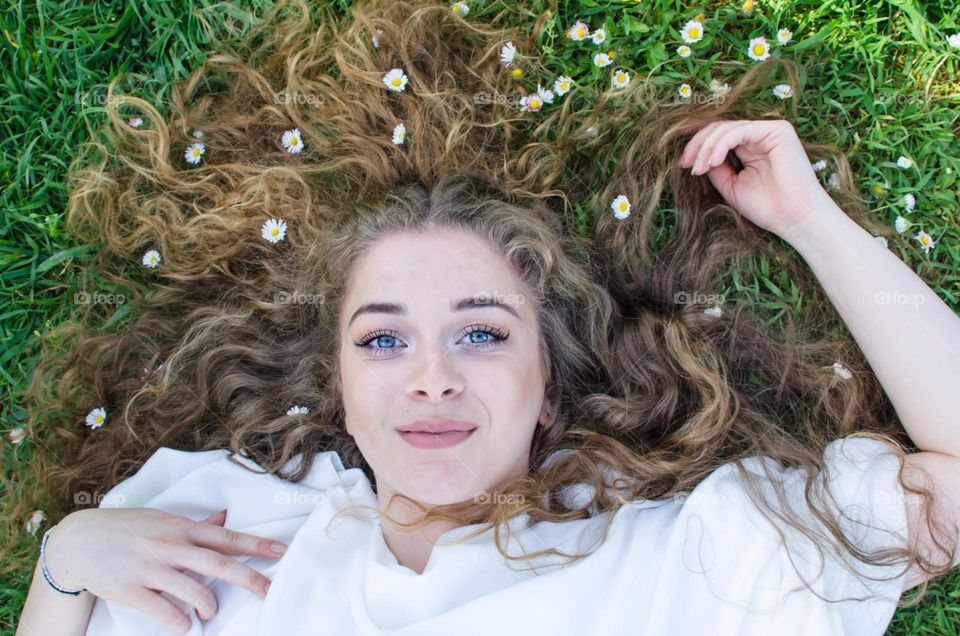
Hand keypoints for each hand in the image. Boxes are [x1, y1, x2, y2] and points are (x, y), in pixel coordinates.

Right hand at [43, 507, 287, 633]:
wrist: (77, 541)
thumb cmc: (125, 528)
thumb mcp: (161, 519)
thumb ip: (194, 524)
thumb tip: (224, 518)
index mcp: (181, 529)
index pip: (227, 537)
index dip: (256, 544)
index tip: (281, 551)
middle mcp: (170, 547)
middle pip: (219, 564)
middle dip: (249, 578)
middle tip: (270, 591)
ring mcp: (152, 569)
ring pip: (195, 593)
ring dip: (209, 607)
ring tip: (208, 613)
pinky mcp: (132, 591)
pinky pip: (166, 613)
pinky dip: (181, 623)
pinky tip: (184, 624)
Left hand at [678, 119, 839, 239]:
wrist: (793, 218)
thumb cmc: (766, 207)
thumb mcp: (731, 185)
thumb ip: (716, 168)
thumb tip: (696, 156)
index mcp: (750, 147)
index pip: (719, 137)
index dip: (698, 146)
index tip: (682, 164)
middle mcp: (760, 136)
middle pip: (719, 128)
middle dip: (698, 145)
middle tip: (686, 164)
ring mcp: (769, 131)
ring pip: (726, 128)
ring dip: (706, 148)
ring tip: (698, 168)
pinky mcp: (777, 130)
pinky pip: (739, 131)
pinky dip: (721, 145)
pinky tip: (712, 161)